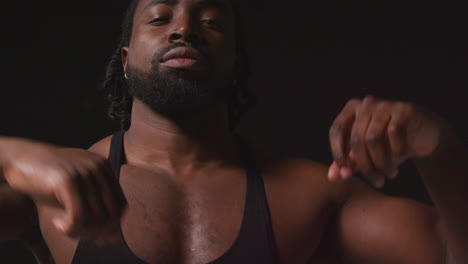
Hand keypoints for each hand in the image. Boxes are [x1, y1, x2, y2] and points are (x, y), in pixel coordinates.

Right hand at [2, 140, 125, 243]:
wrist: (19, 158)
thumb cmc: (47, 179)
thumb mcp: (76, 191)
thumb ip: (95, 209)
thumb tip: (114, 237)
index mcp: (103, 167)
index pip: (121, 204)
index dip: (111, 225)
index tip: (94, 235)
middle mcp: (98, 167)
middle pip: (111, 213)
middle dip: (97, 231)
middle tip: (77, 234)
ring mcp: (84, 172)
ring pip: (96, 217)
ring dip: (80, 231)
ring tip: (64, 228)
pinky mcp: (67, 180)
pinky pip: (79, 217)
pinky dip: (70, 228)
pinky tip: (56, 223)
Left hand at [328, 96, 442, 187]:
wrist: (423, 136)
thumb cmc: (389, 145)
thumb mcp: (365, 155)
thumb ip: (347, 164)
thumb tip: (332, 177)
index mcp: (352, 108)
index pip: (336, 130)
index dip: (338, 152)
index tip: (346, 173)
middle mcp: (366, 103)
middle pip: (356, 139)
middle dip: (365, 165)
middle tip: (377, 182)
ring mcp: (385, 104)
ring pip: (373, 139)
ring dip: (381, 163)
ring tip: (389, 175)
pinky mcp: (404, 109)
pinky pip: (394, 134)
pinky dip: (396, 152)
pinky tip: (400, 160)